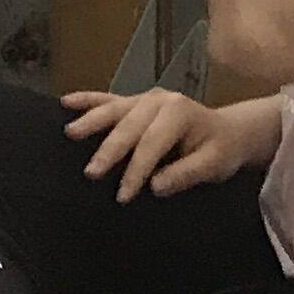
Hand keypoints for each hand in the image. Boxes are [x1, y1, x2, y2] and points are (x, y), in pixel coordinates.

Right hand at [64, 88, 271, 202]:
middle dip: (109, 151)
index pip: (151, 144)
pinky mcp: (136, 101)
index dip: (136, 170)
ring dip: (91, 121)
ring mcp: (145, 98)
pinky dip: (87, 99)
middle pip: (128, 126)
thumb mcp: (214, 165)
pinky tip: (66, 102)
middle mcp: (159, 100)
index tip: (123, 195)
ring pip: (114, 109)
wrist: (227, 132)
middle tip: (91, 173)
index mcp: (179, 112)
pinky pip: (108, 98)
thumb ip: (186, 174)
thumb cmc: (220, 150)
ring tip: (70, 133)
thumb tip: (155, 186)